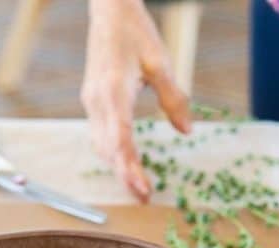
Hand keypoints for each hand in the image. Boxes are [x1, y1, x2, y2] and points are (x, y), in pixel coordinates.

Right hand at [82, 0, 191, 200]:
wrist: (109, 11)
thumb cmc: (136, 33)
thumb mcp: (161, 63)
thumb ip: (174, 98)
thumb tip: (187, 131)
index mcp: (114, 91)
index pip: (120, 140)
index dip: (130, 168)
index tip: (144, 189)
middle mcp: (97, 100)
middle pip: (108, 149)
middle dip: (124, 176)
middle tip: (144, 199)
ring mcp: (91, 101)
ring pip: (101, 144)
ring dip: (117, 168)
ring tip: (137, 188)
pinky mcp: (92, 100)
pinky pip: (100, 134)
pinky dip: (112, 153)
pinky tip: (125, 164)